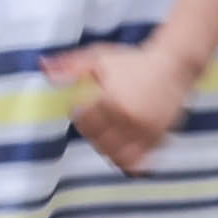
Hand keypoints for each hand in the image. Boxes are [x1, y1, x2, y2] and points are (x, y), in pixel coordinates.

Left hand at [46, 39, 195, 174]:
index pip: (84, 122)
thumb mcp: (99, 57)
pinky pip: (138, 161)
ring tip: (108, 135)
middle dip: (92, 134)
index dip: (78, 115)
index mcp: (113, 101)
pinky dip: (127, 160)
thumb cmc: (134, 60)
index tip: (82, 106)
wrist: (174, 63)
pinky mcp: (159, 138)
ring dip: (108, 150)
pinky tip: (122, 150)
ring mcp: (147, 131)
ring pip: (118, 156)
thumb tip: (43, 68)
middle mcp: (131, 119)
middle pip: (99, 142)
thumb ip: (70, 66)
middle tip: (95, 120)